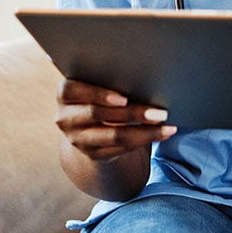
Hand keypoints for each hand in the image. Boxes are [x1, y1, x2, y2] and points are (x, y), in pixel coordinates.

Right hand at [55, 79, 176, 161]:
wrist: (89, 126)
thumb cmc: (100, 94)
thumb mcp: (97, 85)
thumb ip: (109, 80)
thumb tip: (144, 78)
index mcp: (64, 94)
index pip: (72, 91)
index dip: (98, 94)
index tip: (123, 99)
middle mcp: (65, 118)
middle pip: (98, 114)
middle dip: (132, 113)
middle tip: (160, 112)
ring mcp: (77, 139)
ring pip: (113, 135)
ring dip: (144, 131)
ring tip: (167, 126)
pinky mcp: (92, 154)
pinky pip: (120, 148)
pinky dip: (143, 140)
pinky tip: (161, 134)